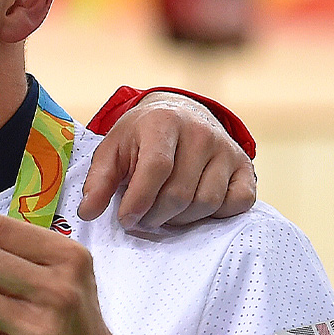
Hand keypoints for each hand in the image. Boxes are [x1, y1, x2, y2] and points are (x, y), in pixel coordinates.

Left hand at [79, 90, 256, 229]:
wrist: (179, 115)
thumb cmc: (140, 138)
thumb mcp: (112, 151)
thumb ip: (98, 182)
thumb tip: (87, 213)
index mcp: (163, 124)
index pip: (156, 169)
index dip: (138, 201)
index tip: (125, 219)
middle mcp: (201, 133)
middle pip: (180, 193)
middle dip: (155, 216)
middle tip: (142, 218)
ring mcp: (227, 149)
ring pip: (206, 202)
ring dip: (181, 219)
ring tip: (163, 212)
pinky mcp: (245, 166)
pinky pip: (237, 203)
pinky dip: (216, 215)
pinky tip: (194, 208)